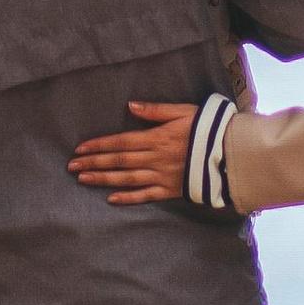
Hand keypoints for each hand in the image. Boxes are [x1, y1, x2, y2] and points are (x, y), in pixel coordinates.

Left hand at [70, 101, 199, 202]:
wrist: (232, 154)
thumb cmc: (208, 129)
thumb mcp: (183, 111)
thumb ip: (156, 110)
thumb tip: (131, 105)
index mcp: (157, 138)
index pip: (121, 142)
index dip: (99, 146)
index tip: (80, 149)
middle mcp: (156, 158)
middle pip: (119, 161)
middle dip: (94, 163)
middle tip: (72, 166)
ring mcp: (162, 176)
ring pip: (127, 179)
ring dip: (103, 179)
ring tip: (83, 180)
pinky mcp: (171, 190)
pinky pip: (146, 196)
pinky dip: (127, 198)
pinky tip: (111, 199)